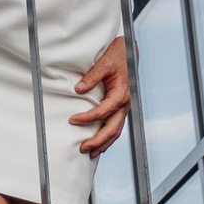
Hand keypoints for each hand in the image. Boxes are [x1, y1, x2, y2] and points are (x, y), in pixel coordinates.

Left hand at [69, 36, 129, 153]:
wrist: (130, 50)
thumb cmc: (119, 55)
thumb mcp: (104, 63)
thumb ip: (92, 77)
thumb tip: (78, 89)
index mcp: (121, 94)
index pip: (103, 112)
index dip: (87, 118)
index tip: (72, 120)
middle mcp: (125, 103)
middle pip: (112, 129)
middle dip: (98, 141)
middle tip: (83, 148)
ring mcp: (124, 106)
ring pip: (116, 130)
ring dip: (104, 142)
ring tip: (91, 152)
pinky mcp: (122, 106)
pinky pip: (116, 124)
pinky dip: (109, 135)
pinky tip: (100, 141)